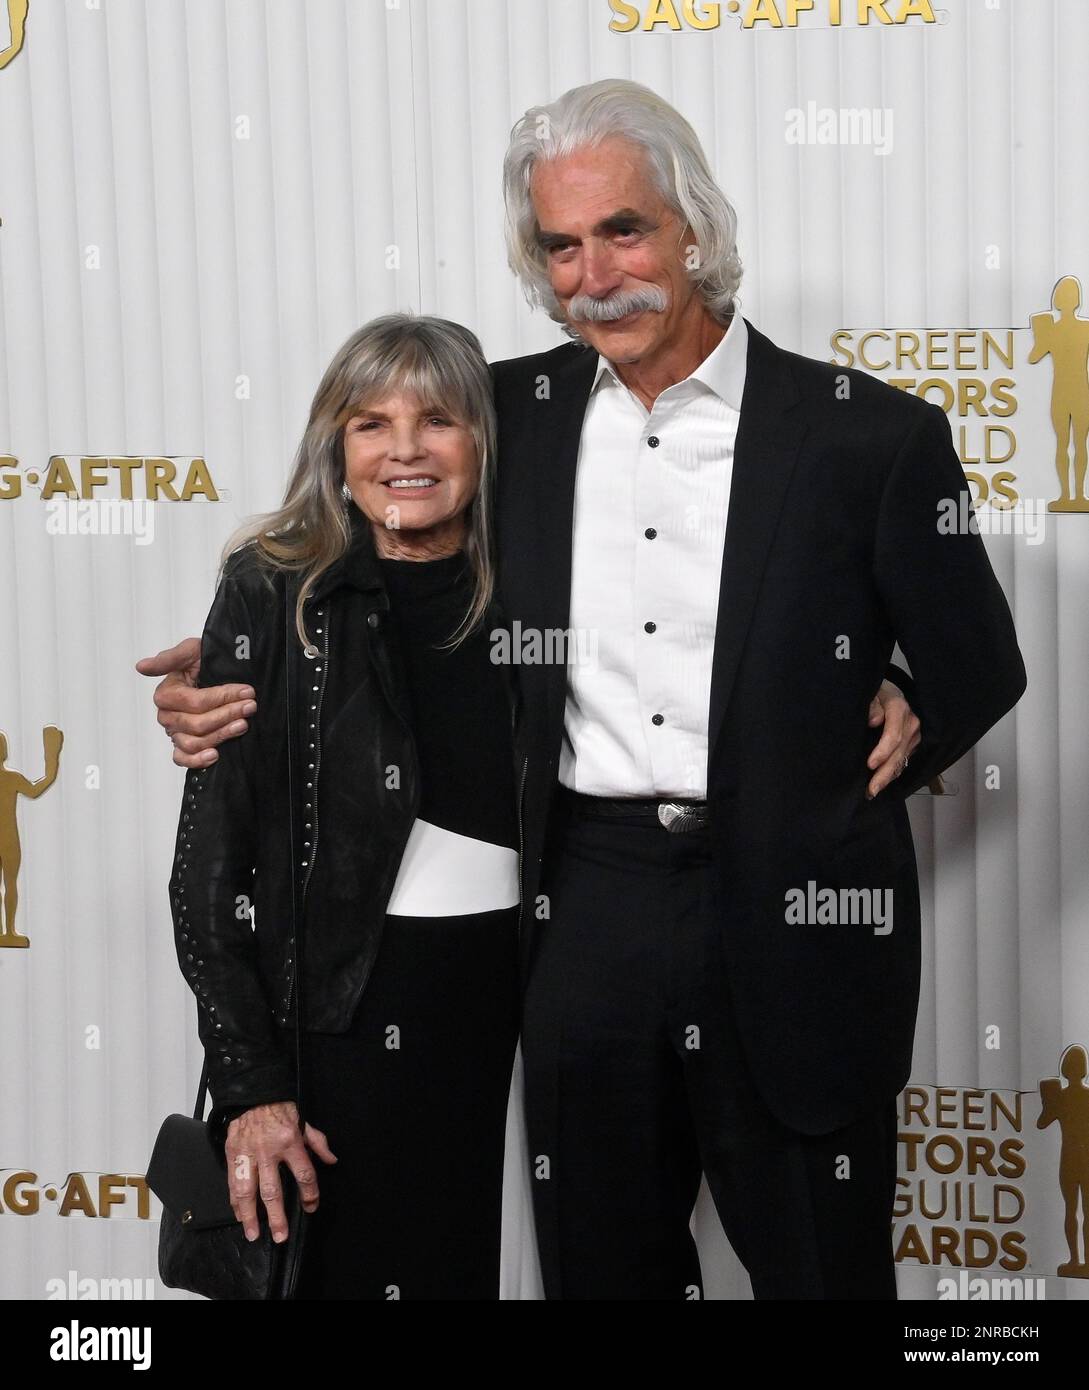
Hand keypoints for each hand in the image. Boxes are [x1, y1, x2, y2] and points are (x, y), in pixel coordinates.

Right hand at [134, 638, 256, 768]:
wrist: (220, 670)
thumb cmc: (205, 660)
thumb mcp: (191, 651)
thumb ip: (168, 659)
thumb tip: (140, 667)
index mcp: (166, 694)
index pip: (195, 702)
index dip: (222, 697)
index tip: (247, 691)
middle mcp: (168, 716)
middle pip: (197, 724)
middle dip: (228, 714)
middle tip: (250, 706)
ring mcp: (175, 733)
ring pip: (194, 742)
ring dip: (221, 735)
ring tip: (243, 725)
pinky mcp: (183, 746)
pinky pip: (183, 759)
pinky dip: (197, 760)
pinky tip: (215, 754)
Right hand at [225, 1101, 336, 1242]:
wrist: (252, 1093)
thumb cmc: (280, 1109)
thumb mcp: (304, 1122)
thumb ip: (318, 1143)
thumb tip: (332, 1161)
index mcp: (290, 1141)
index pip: (304, 1174)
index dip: (310, 1194)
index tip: (311, 1206)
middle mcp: (269, 1150)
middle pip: (273, 1190)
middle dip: (277, 1216)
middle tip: (280, 1236)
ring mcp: (248, 1154)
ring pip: (247, 1191)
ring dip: (250, 1216)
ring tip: (253, 1234)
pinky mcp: (232, 1153)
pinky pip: (232, 1182)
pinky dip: (234, 1201)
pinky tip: (238, 1215)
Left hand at [865, 679, 920, 798]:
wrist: (890, 692)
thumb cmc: (876, 692)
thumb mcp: (871, 692)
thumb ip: (872, 704)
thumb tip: (874, 720)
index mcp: (899, 709)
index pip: (893, 734)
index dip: (882, 751)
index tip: (870, 764)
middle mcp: (911, 723)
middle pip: (899, 753)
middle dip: (884, 774)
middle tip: (871, 790)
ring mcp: (914, 735)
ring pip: (902, 760)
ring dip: (888, 777)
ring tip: (872, 792)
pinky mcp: (913, 743)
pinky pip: (903, 761)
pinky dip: (892, 773)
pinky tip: (881, 784)